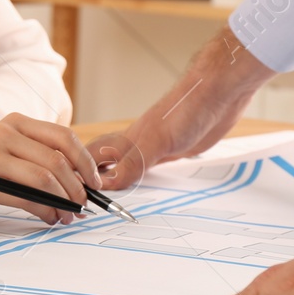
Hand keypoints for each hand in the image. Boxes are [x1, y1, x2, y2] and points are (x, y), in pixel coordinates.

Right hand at [0, 113, 98, 223]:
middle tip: (83, 207)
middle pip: (56, 161)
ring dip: (62, 203)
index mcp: (18, 121)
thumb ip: (43, 159)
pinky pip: (26, 197)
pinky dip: (44, 211)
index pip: (64, 137)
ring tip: (67, 216)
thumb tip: (86, 183)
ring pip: (43, 180)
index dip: (85, 162)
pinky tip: (49, 218)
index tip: (95, 183)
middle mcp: (5, 131)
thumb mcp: (12, 151)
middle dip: (76, 189)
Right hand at [95, 26, 273, 190]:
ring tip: (109, 199)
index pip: (92, 158)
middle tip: (88, 200)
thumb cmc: (186, 109)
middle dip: (92, 178)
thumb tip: (106, 183)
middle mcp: (135, 143)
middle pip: (104, 161)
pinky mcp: (170, 149)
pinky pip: (149, 167)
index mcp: (126, 140)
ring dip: (117, 181)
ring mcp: (152, 146)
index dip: (80, 175)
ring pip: (126, 165)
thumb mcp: (156, 141)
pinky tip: (145, 185)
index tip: (77, 197)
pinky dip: (142, 179)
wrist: (216, 94)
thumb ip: (132, 162)